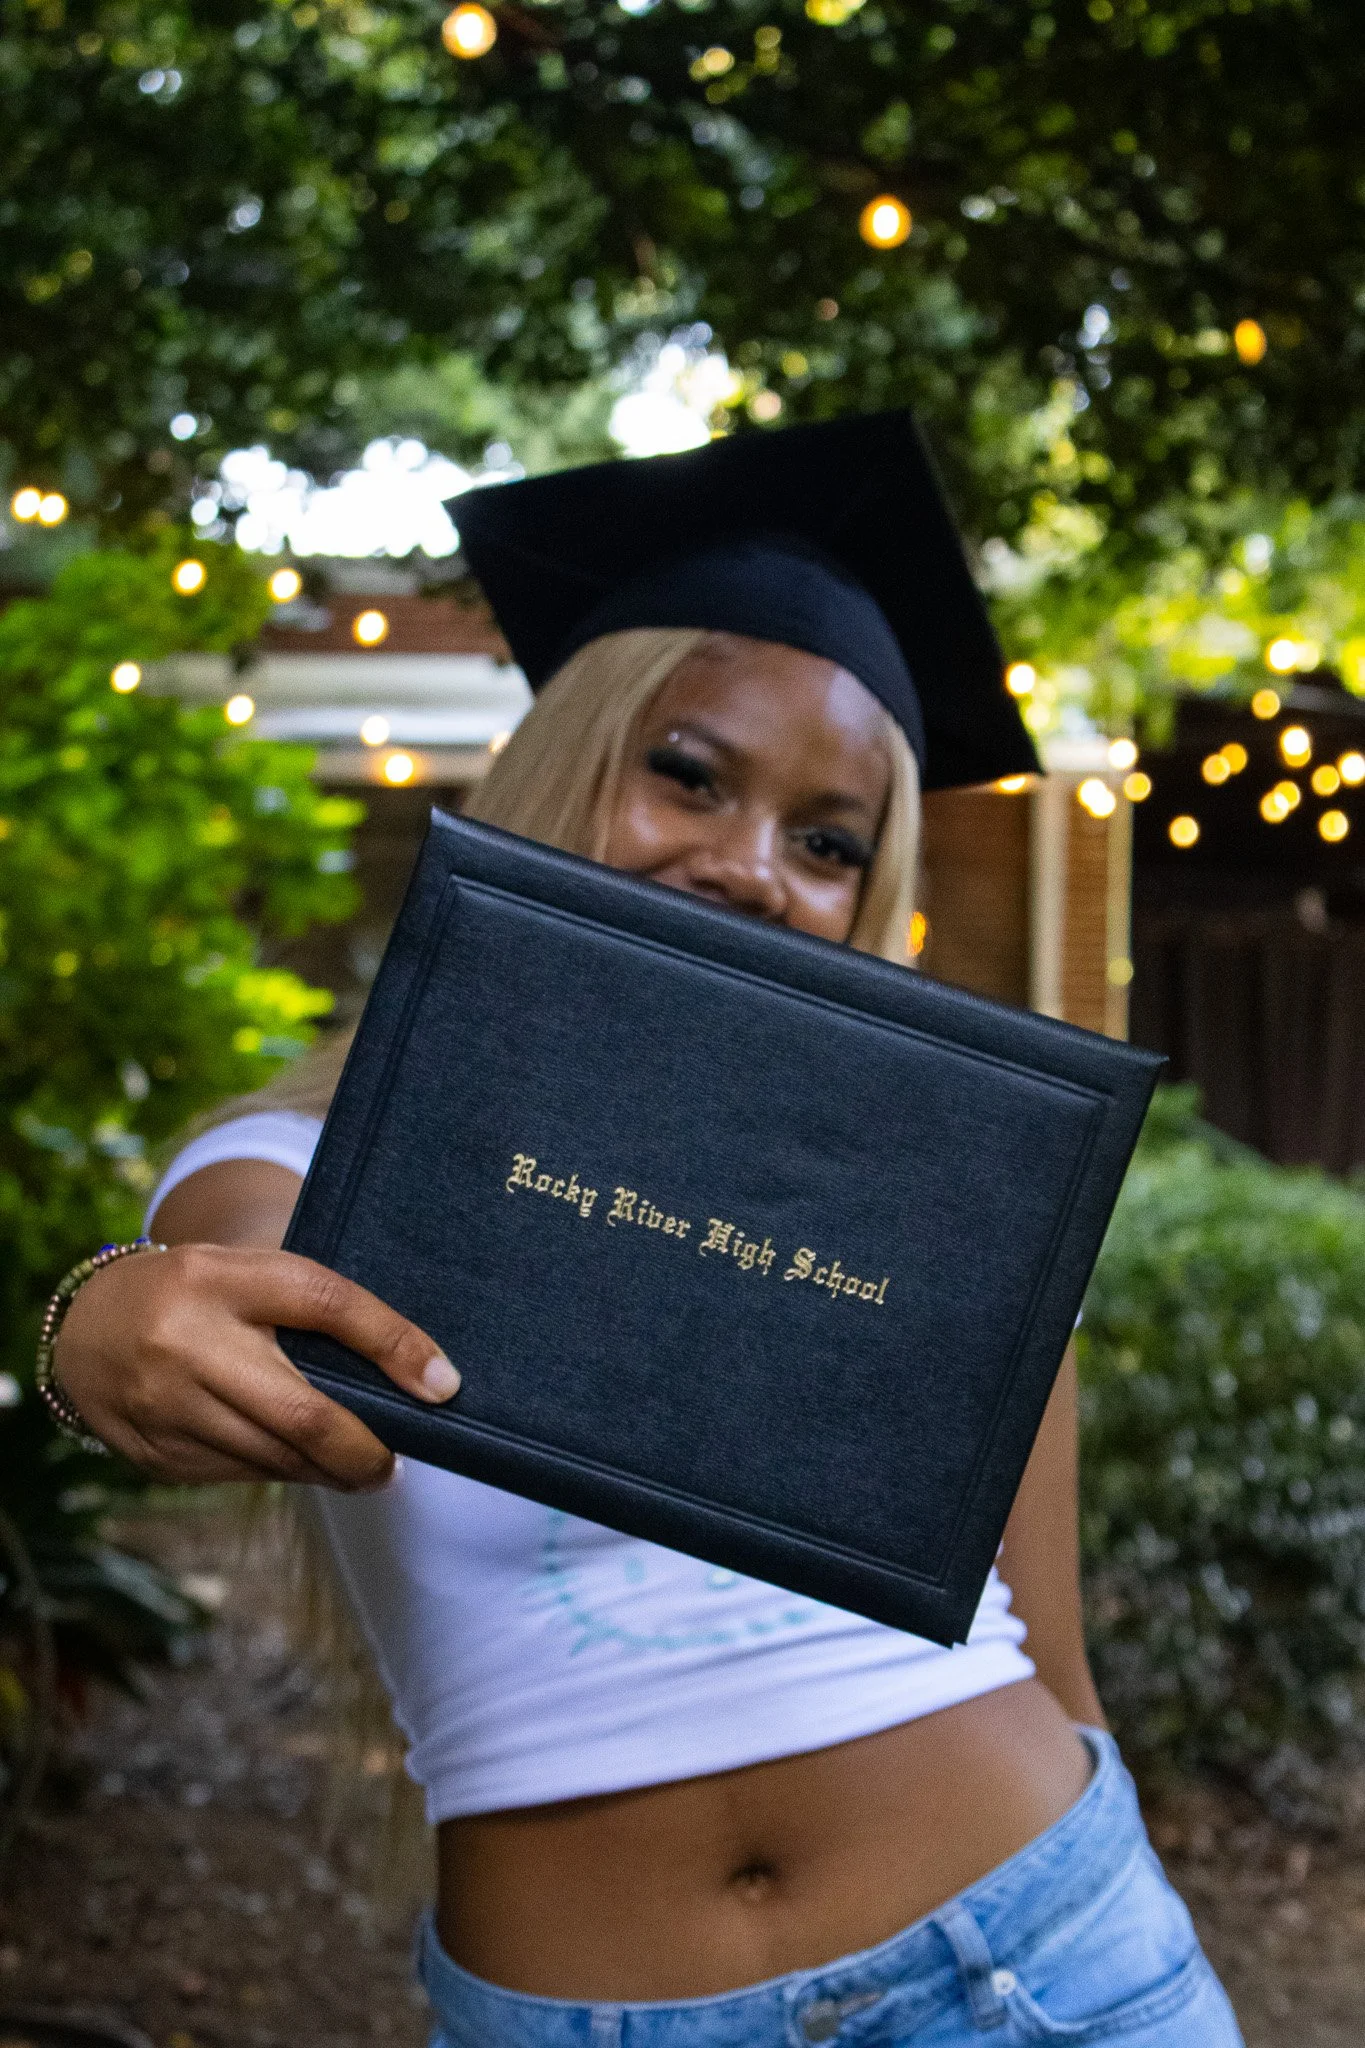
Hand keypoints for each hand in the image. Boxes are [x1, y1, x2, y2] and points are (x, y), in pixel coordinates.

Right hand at [53, 1243, 459, 1488]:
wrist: (87, 1327)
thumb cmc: (200, 1295)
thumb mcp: (247, 1275)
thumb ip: (313, 1309)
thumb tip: (412, 1373)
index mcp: (221, 1277)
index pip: (327, 1303)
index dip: (394, 1343)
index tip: (444, 1386)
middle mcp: (189, 1339)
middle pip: (305, 1411)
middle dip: (365, 1449)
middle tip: (395, 1461)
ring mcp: (166, 1404)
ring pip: (277, 1457)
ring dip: (331, 1469)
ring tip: (362, 1465)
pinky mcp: (155, 1455)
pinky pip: (242, 1475)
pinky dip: (284, 1473)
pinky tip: (300, 1464)